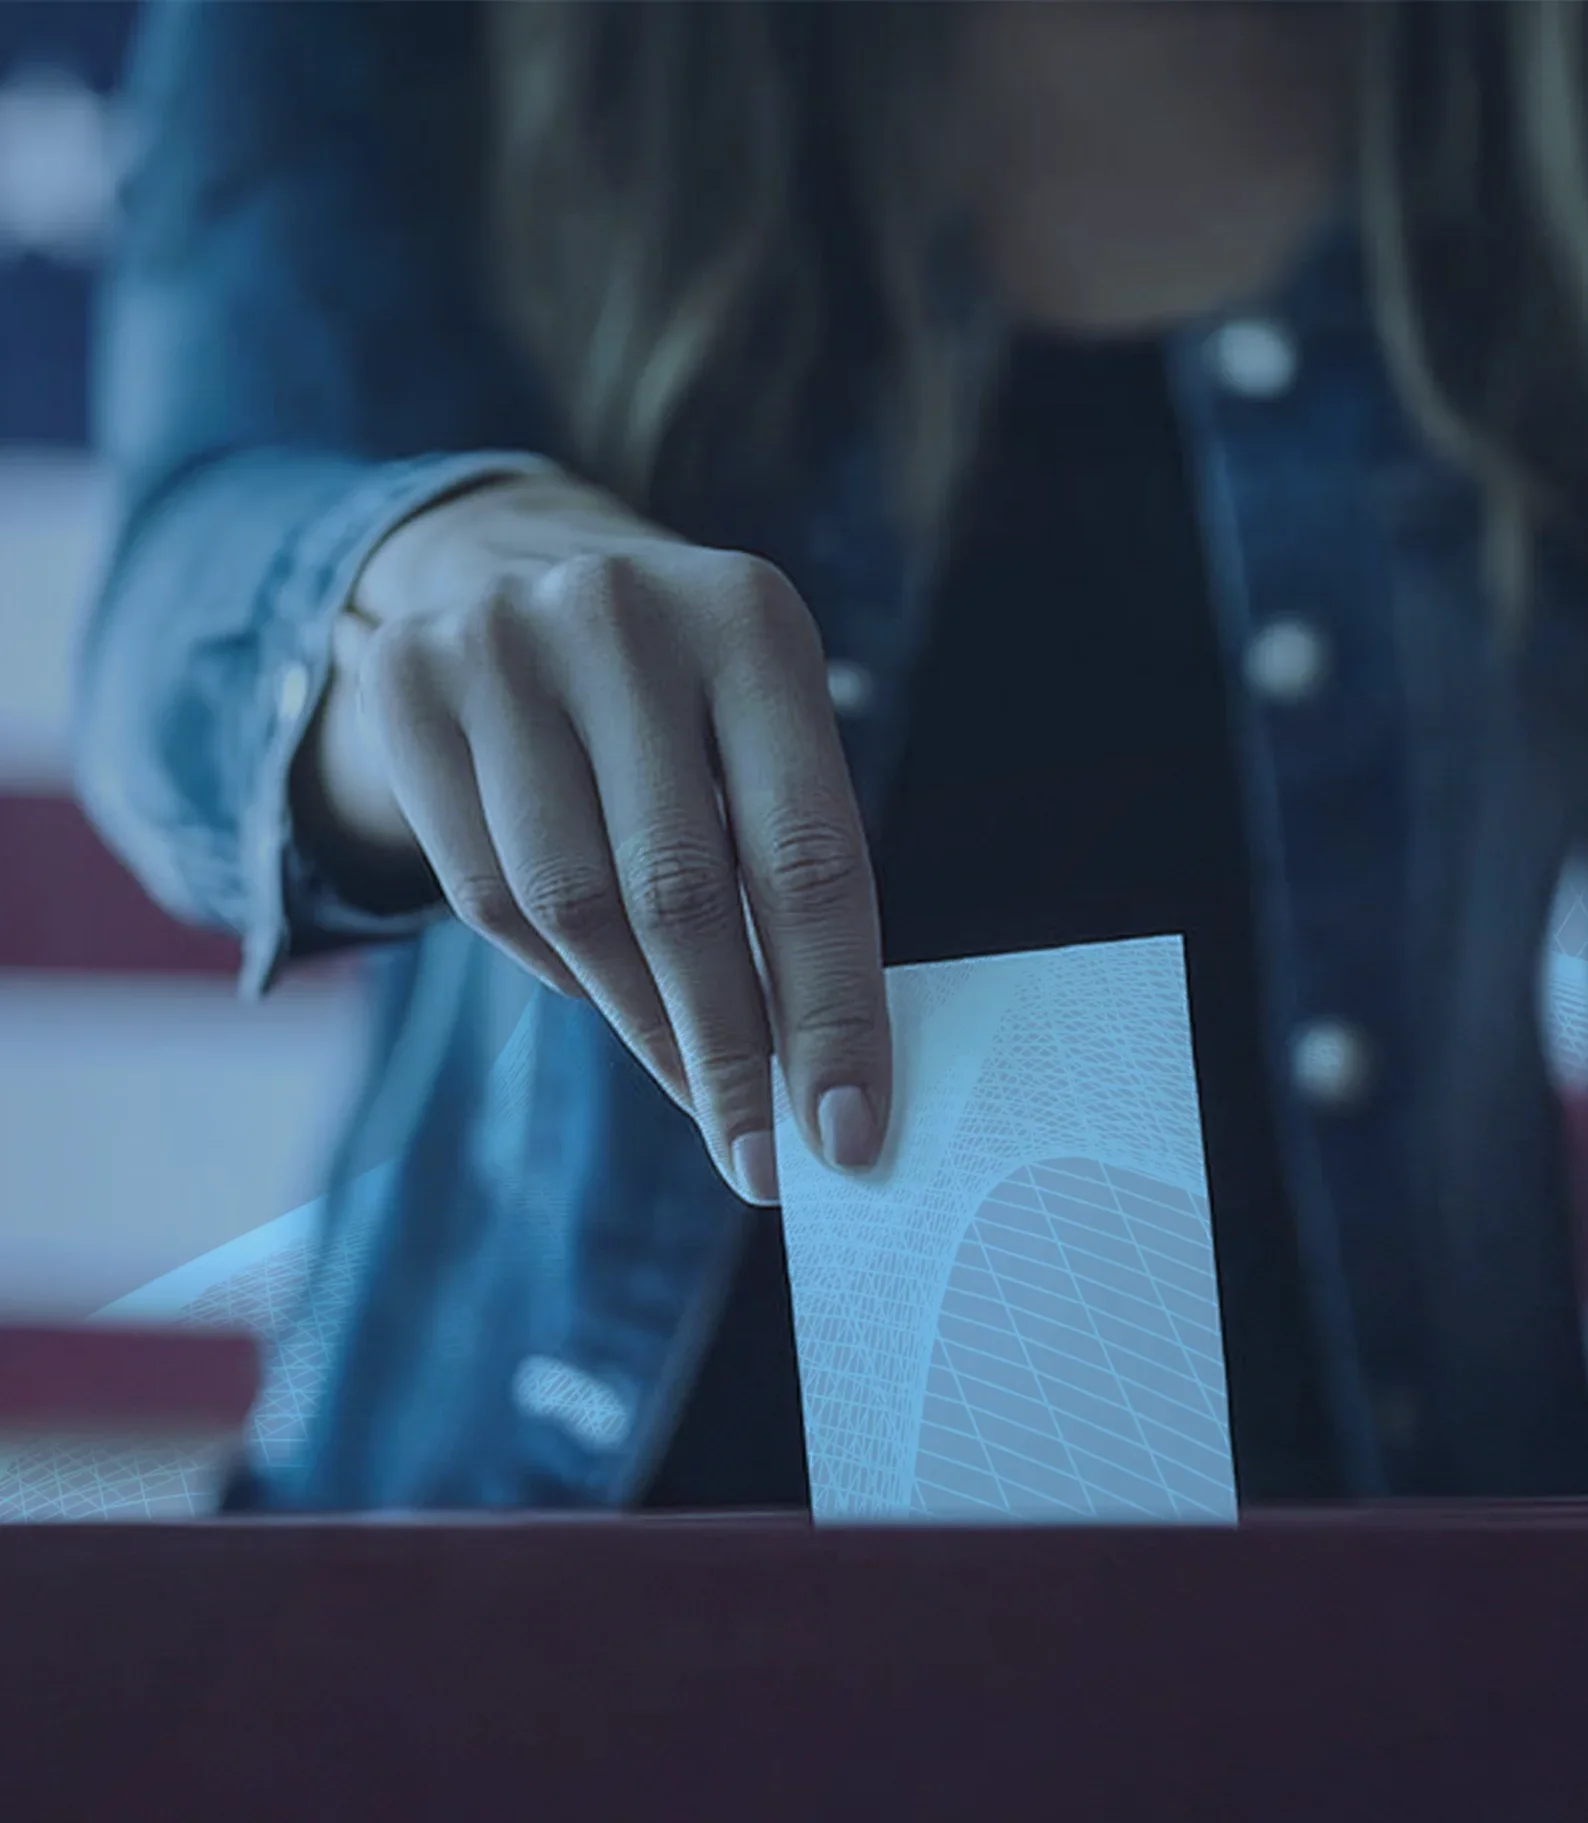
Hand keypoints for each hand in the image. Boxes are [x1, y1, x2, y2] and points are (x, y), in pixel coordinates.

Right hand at [314, 468, 888, 1205]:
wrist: (508, 565)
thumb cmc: (683, 701)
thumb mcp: (763, 736)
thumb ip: (793, 874)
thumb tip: (824, 1082)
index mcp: (752, 622)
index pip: (808, 857)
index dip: (830, 1012)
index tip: (845, 1135)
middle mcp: (622, 614)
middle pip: (680, 895)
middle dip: (729, 1054)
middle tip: (757, 1159)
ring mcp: (500, 644)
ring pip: (574, 909)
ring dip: (644, 1028)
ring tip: (695, 1088)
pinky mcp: (409, 689)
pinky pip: (488, 897)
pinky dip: (558, 971)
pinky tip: (603, 986)